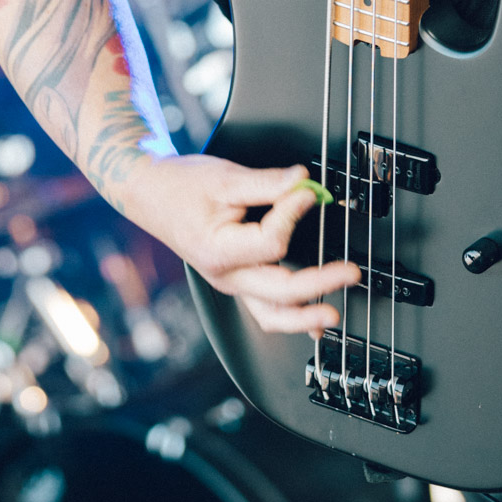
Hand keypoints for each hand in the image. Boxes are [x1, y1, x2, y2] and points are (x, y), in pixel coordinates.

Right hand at [122, 152, 358, 333]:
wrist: (151, 193)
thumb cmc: (181, 186)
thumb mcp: (224, 177)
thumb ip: (268, 183)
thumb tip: (303, 182)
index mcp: (218, 250)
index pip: (271, 242)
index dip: (294, 214)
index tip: (306, 192)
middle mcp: (225, 276)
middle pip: (279, 292)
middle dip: (320, 284)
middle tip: (350, 272)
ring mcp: (231, 283)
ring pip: (271, 315)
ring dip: (305, 317)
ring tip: (334, 315)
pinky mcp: (237, 280)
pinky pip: (266, 309)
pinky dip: (291, 317)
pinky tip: (314, 323)